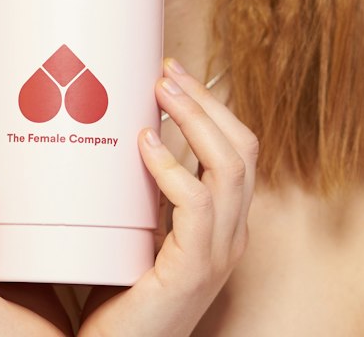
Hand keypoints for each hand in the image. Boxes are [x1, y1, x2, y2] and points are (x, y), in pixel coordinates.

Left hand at [78, 59, 258, 336]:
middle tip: (165, 71)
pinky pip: (197, 206)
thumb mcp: (141, 227)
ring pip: (231, 167)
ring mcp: (218, 254)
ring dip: (194, 119)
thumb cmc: (120, 291)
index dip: (211, 104)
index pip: (239, 147)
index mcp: (224, 221)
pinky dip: (173, 167)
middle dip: (205, 100)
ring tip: (159, 93)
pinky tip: (145, 145)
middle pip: (244, 147)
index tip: (172, 72)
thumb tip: (124, 128)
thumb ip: (146, 188)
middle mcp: (232, 234)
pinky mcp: (194, 271)